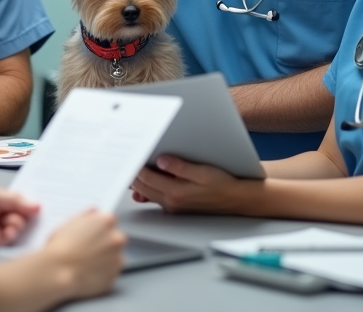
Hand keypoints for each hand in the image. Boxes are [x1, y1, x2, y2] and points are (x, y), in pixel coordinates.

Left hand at [0, 185, 39, 253]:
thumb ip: (14, 200)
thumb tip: (39, 206)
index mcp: (4, 199)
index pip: (24, 201)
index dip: (34, 205)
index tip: (46, 208)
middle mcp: (4, 213)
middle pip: (25, 217)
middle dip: (24, 218)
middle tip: (15, 219)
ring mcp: (0, 229)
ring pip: (19, 230)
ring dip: (16, 229)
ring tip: (7, 228)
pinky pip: (9, 242)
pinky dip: (8, 239)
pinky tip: (3, 236)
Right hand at [40, 210, 125, 299]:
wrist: (57, 273)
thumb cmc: (59, 248)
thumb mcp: (68, 224)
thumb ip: (85, 216)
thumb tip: (92, 212)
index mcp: (105, 221)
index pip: (108, 220)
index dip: (98, 228)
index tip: (90, 234)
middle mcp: (116, 238)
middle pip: (115, 238)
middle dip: (105, 242)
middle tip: (87, 249)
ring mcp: (117, 258)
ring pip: (114, 256)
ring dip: (105, 258)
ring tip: (86, 263)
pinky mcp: (114, 275)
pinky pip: (111, 272)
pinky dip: (103, 272)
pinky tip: (88, 272)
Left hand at [130, 155, 252, 213]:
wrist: (236, 199)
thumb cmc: (222, 184)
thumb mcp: (202, 171)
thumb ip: (180, 167)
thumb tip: (161, 160)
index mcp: (175, 192)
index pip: (146, 178)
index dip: (136, 166)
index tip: (131, 155)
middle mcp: (171, 202)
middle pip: (143, 186)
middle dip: (134, 174)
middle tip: (127, 159)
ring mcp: (173, 206)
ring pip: (147, 193)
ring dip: (139, 182)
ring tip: (132, 167)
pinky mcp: (177, 206)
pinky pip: (156, 198)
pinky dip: (147, 189)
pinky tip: (145, 182)